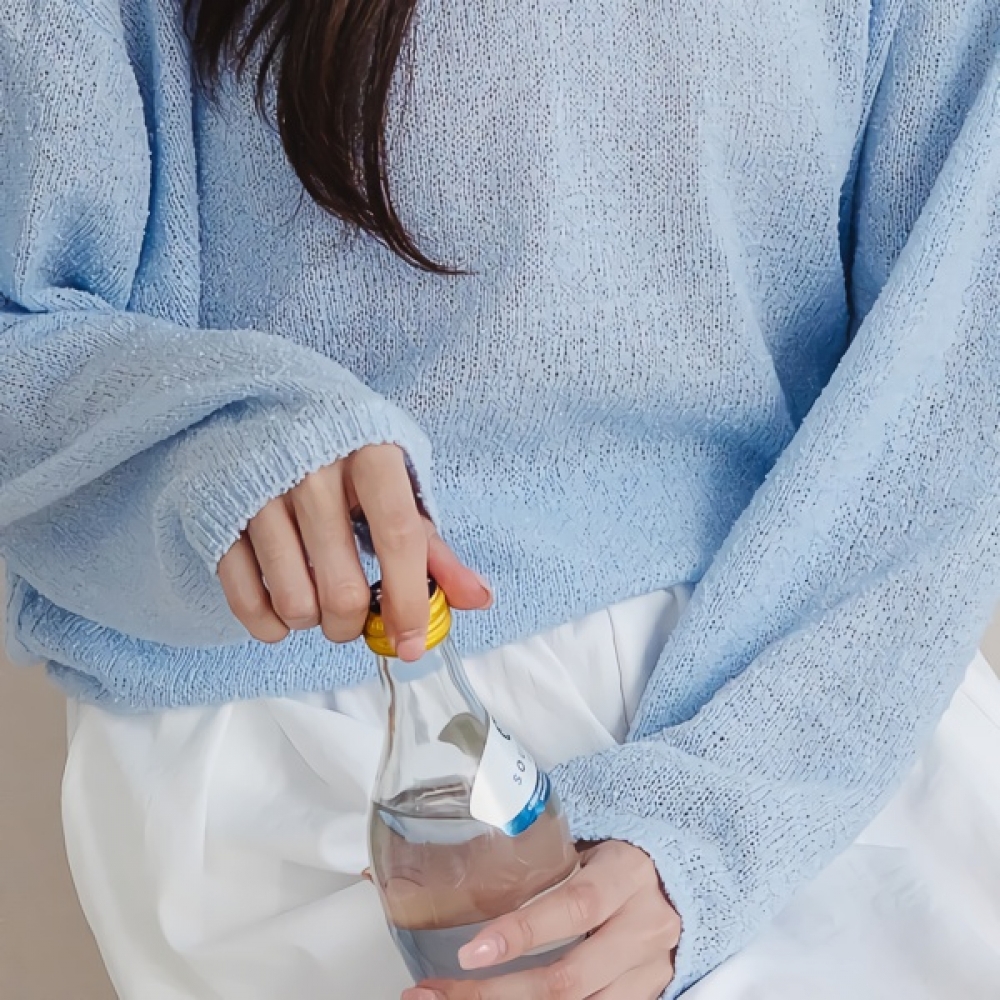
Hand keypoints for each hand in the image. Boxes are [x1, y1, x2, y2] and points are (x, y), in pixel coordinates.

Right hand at [217, 443, 491, 657]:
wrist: (261, 406)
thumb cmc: (343, 453)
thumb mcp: (395, 484)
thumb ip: (433, 545)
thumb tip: (479, 599)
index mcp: (370, 454)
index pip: (398, 537)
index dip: (409, 599)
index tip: (412, 642)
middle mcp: (312, 469)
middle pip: (342, 587)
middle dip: (353, 624)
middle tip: (354, 615)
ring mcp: (259, 492)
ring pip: (294, 602)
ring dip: (313, 622)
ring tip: (318, 600)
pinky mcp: (220, 515)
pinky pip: (244, 598)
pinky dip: (268, 624)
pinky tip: (282, 612)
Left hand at [403, 841, 679, 999]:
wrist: (687, 876)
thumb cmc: (626, 849)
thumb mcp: (595, 835)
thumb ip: (547, 852)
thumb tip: (469, 849)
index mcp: (627, 874)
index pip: (574, 908)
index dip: (523, 933)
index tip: (473, 950)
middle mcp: (644, 928)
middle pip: (567, 978)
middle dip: (496, 993)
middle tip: (435, 992)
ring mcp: (649, 971)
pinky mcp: (647, 995)